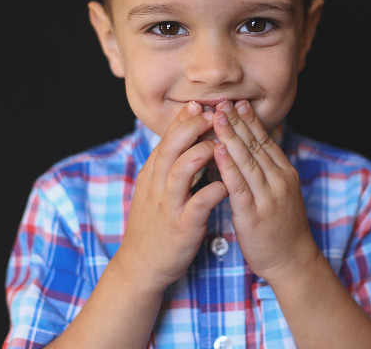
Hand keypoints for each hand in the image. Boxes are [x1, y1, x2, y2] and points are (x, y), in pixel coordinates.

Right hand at [116, 102, 227, 292]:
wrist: (141, 266)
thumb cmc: (155, 226)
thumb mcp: (155, 190)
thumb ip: (168, 166)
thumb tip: (185, 140)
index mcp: (152, 174)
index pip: (167, 137)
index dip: (184, 119)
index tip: (201, 104)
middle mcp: (157, 185)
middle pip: (172, 145)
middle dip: (193, 126)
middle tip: (214, 114)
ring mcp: (168, 205)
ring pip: (182, 168)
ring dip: (203, 152)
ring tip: (222, 144)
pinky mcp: (182, 226)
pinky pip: (200, 202)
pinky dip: (216, 189)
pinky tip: (230, 183)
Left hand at [212, 100, 319, 283]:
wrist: (292, 261)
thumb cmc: (281, 226)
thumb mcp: (279, 192)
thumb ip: (267, 170)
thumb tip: (252, 146)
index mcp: (284, 173)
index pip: (265, 140)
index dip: (249, 120)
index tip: (236, 102)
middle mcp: (279, 180)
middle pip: (255, 145)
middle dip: (236, 121)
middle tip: (221, 101)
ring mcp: (268, 197)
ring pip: (247, 160)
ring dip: (230, 135)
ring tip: (215, 116)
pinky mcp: (254, 214)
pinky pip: (239, 186)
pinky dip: (228, 166)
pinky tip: (218, 151)